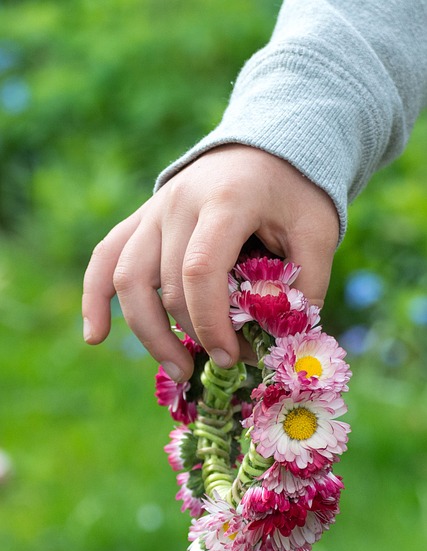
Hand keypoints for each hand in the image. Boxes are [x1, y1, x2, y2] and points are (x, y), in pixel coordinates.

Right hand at [82, 144, 338, 380]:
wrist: (267, 145)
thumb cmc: (295, 191)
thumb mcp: (318, 232)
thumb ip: (305, 285)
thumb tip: (280, 343)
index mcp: (225, 200)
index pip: (200, 271)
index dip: (211, 323)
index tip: (232, 357)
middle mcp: (178, 201)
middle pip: (167, 284)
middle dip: (194, 335)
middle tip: (227, 363)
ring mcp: (154, 209)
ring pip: (127, 278)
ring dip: (148, 333)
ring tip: (179, 370)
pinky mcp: (142, 219)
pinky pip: (105, 257)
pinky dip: (96, 298)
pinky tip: (95, 336)